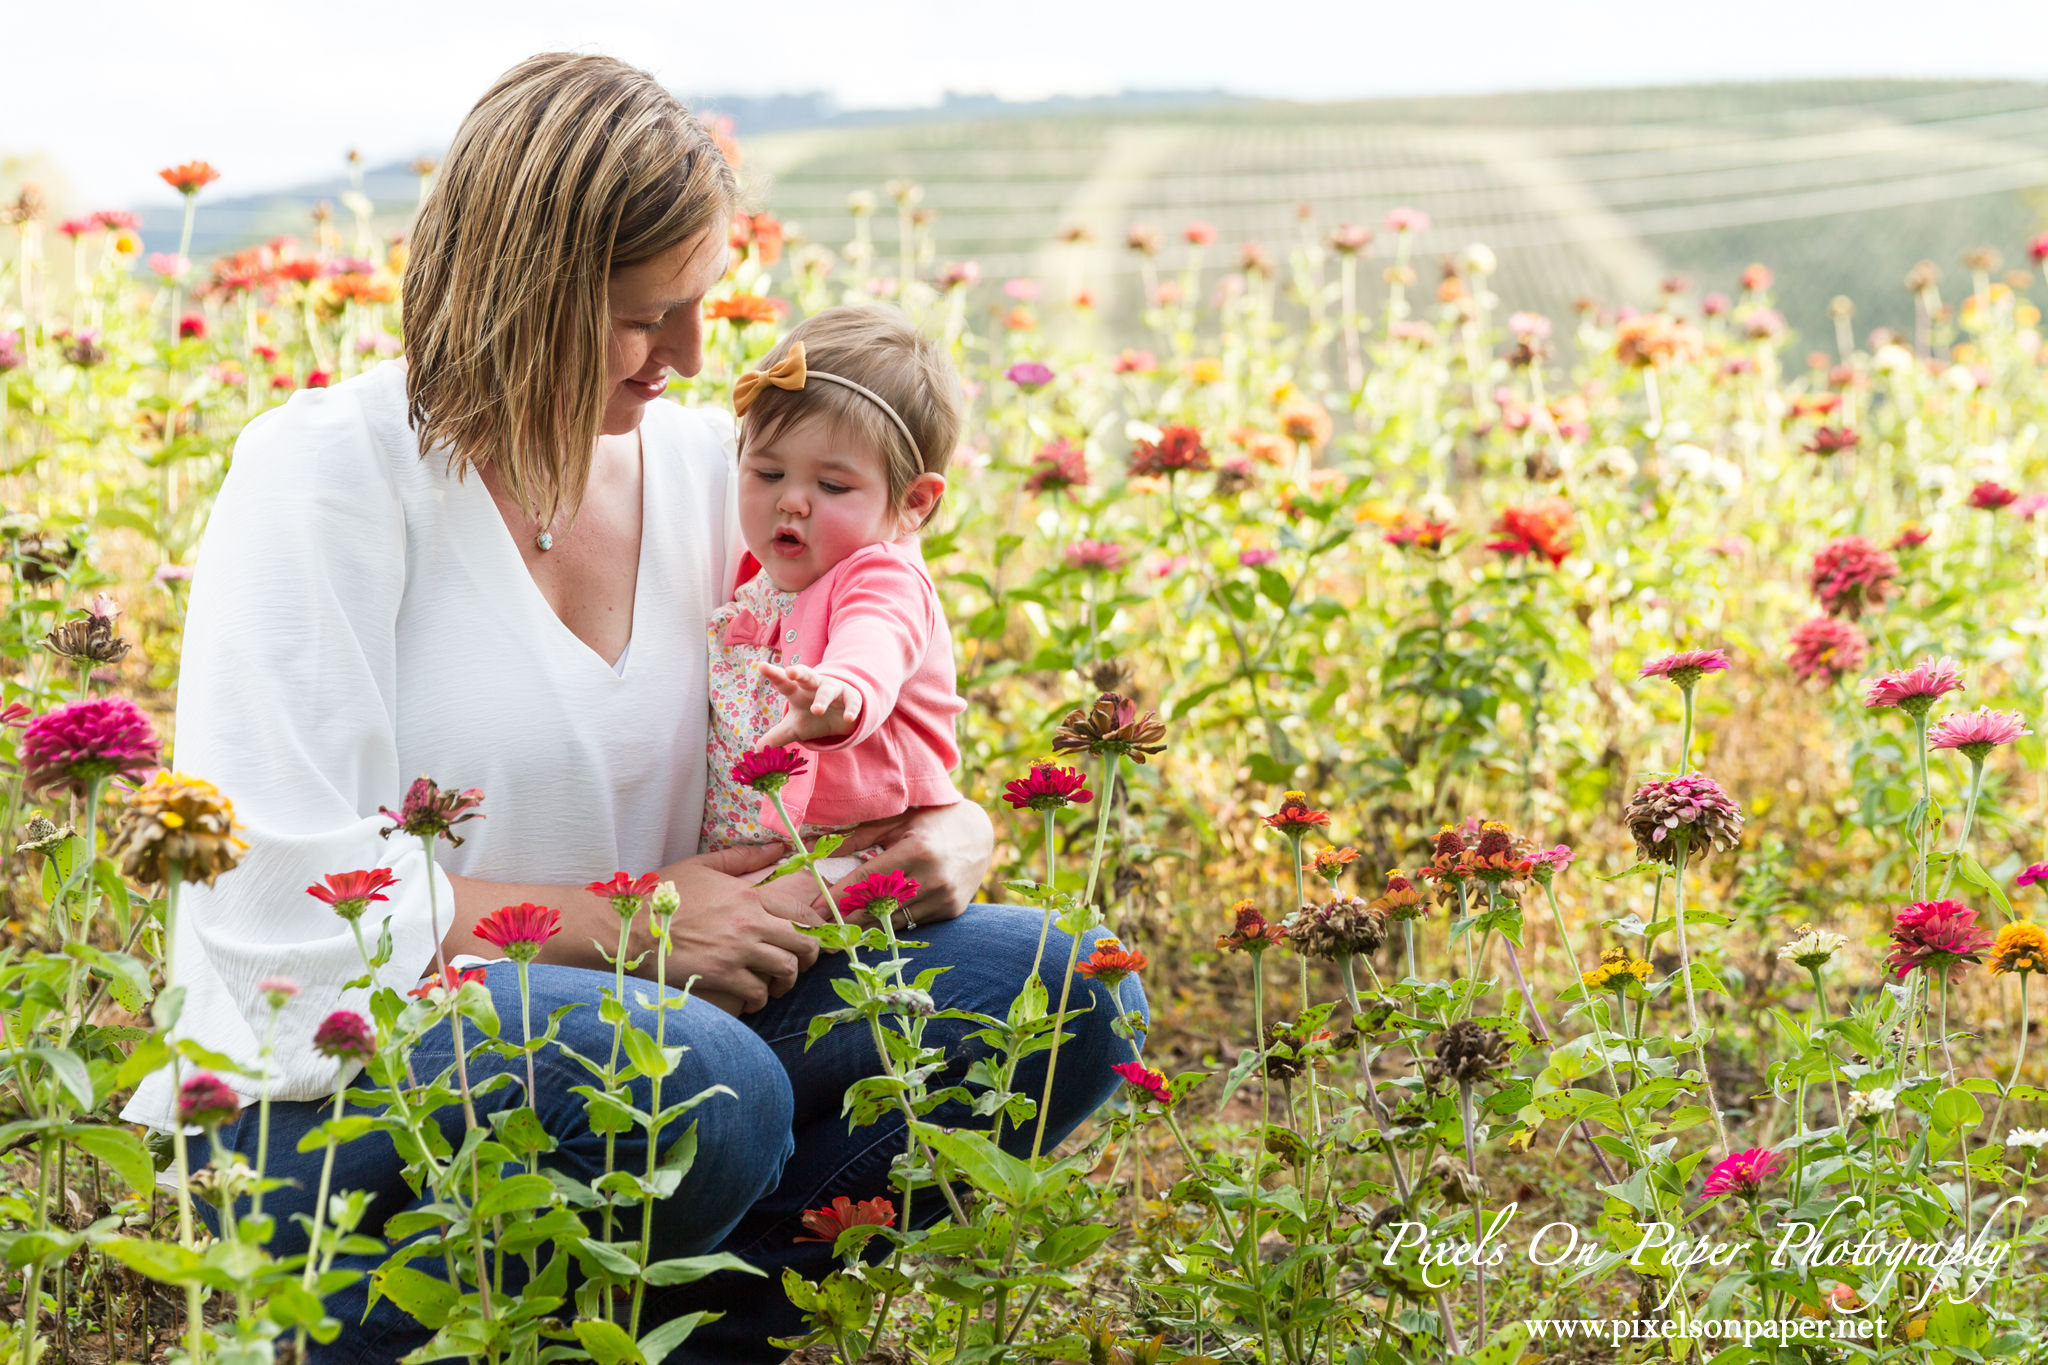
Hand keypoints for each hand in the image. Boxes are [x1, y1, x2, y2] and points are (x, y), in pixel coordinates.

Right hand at [655, 845, 823, 1012]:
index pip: (802, 911)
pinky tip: (751, 999)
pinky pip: (757, 991)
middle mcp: (750, 920)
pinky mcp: (722, 974)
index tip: (812, 940)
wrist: (629, 925)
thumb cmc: (663, 895)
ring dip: (785, 982)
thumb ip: (742, 859)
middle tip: (797, 966)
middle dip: (807, 958)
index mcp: (749, 894)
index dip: (815, 929)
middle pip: (803, 942)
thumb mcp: (703, 866)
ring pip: (786, 969)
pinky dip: (759, 999)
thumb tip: (777, 847)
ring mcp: (737, 948)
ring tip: (775, 986)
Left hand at [758, 663, 860, 745]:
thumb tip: (758, 748)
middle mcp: (814, 686)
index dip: (773, 675)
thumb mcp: (795, 727)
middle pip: (806, 675)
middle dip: (799, 672)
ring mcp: (834, 689)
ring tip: (816, 710)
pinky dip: (851, 709)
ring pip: (827, 690)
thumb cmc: (812, 716)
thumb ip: (778, 736)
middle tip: (791, 672)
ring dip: (822, 699)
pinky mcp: (851, 697)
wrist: (842, 715)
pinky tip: (848, 718)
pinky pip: (852, 701)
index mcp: (797, 691)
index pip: (784, 682)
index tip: (762, 666)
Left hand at [815, 801, 992, 927]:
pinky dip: (892, 922)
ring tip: (841, 931)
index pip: (868, 882)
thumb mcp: (896, 820)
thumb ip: (859, 837)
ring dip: (866, 926)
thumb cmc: (931, 820)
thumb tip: (817, 847)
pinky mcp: (951, 910)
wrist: (980, 832)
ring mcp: (944, 897)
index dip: (838, 899)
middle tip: (822, 929)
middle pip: (878, 908)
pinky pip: (912, 922)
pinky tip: (873, 924)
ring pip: (894, 920)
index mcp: (917, 850)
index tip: (816, 912)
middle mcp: (933, 877)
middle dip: (846, 919)